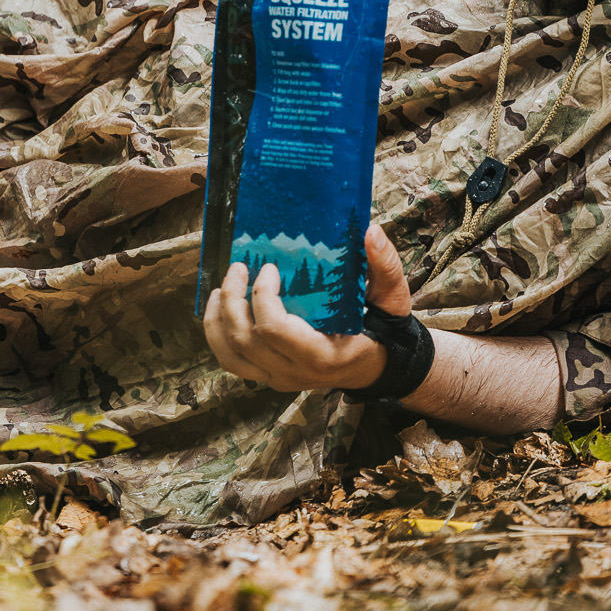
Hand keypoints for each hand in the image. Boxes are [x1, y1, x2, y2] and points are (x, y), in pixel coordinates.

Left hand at [203, 224, 411, 391]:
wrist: (379, 365)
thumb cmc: (382, 328)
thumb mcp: (392, 296)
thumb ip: (385, 265)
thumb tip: (371, 232)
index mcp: (322, 355)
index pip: (275, 330)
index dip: (263, 297)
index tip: (269, 269)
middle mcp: (294, 373)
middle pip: (245, 340)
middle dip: (234, 300)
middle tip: (238, 268)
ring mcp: (278, 378)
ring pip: (231, 355)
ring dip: (218, 319)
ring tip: (221, 288)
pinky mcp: (268, 375)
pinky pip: (232, 361)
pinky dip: (218, 334)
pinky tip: (221, 308)